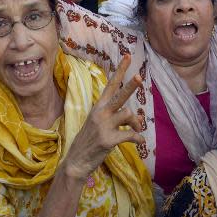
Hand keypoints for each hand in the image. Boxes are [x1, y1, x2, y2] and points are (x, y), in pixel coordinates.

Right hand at [62, 55, 143, 179]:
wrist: (77, 161)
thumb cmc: (91, 140)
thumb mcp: (100, 123)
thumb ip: (118, 116)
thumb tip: (138, 116)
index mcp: (99, 106)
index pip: (111, 84)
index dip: (121, 69)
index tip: (129, 56)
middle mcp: (101, 112)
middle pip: (119, 95)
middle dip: (131, 86)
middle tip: (139, 77)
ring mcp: (104, 126)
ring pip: (128, 114)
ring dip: (137, 123)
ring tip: (138, 129)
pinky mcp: (108, 140)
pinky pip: (130, 135)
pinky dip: (138, 138)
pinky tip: (139, 142)